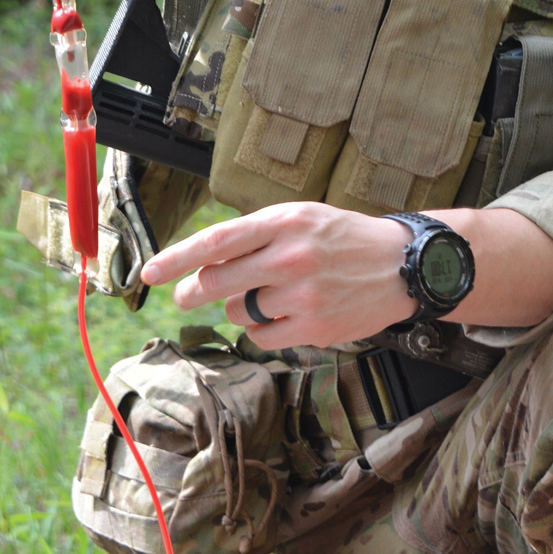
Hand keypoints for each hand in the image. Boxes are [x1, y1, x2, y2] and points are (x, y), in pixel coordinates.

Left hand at [141, 204, 415, 349]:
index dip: (177, 258)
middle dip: (195, 291)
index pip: (216, 241)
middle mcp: (291, 256)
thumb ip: (256, 236)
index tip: (149, 272)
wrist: (403, 266)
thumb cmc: (344, 238)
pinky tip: (287, 314)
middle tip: (188, 296)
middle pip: (218, 281)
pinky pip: (263, 337)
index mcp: (284, 221)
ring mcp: (303, 295)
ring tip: (271, 295)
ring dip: (243, 307)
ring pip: (240, 311)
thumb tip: (206, 265)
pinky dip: (264, 330)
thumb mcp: (302, 217)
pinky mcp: (315, 327)